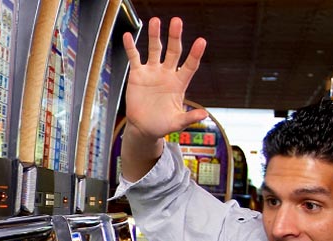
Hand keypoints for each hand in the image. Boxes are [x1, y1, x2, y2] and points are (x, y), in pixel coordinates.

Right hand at [122, 17, 208, 141]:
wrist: (143, 127)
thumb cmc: (162, 124)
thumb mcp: (177, 122)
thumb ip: (189, 117)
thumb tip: (205, 115)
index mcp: (179, 83)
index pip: (190, 66)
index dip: (195, 54)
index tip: (201, 41)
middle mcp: (167, 74)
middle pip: (173, 51)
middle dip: (175, 37)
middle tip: (177, 21)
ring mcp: (152, 72)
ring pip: (155, 49)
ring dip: (155, 36)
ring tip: (155, 21)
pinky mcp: (137, 74)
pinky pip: (134, 58)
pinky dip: (130, 47)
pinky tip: (128, 36)